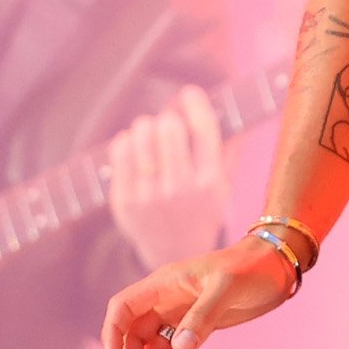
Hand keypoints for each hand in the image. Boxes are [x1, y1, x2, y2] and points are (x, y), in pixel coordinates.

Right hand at [102, 240, 301, 348]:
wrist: (276, 267)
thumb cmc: (252, 268)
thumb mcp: (227, 288)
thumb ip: (203, 317)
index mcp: (164, 284)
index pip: (123, 308)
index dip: (113, 334)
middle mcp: (165, 302)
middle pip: (134, 338)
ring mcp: (178, 317)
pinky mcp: (194, 330)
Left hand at [104, 84, 230, 267]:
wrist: (175, 254)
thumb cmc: (202, 210)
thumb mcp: (224, 185)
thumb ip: (229, 147)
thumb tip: (228, 104)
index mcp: (210, 182)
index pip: (203, 129)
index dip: (195, 103)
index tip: (189, 93)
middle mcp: (180, 190)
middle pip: (168, 127)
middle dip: (167, 119)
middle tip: (167, 125)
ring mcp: (149, 196)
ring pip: (141, 134)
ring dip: (146, 127)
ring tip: (150, 136)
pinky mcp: (124, 201)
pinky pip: (120, 150)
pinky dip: (127, 141)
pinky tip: (134, 148)